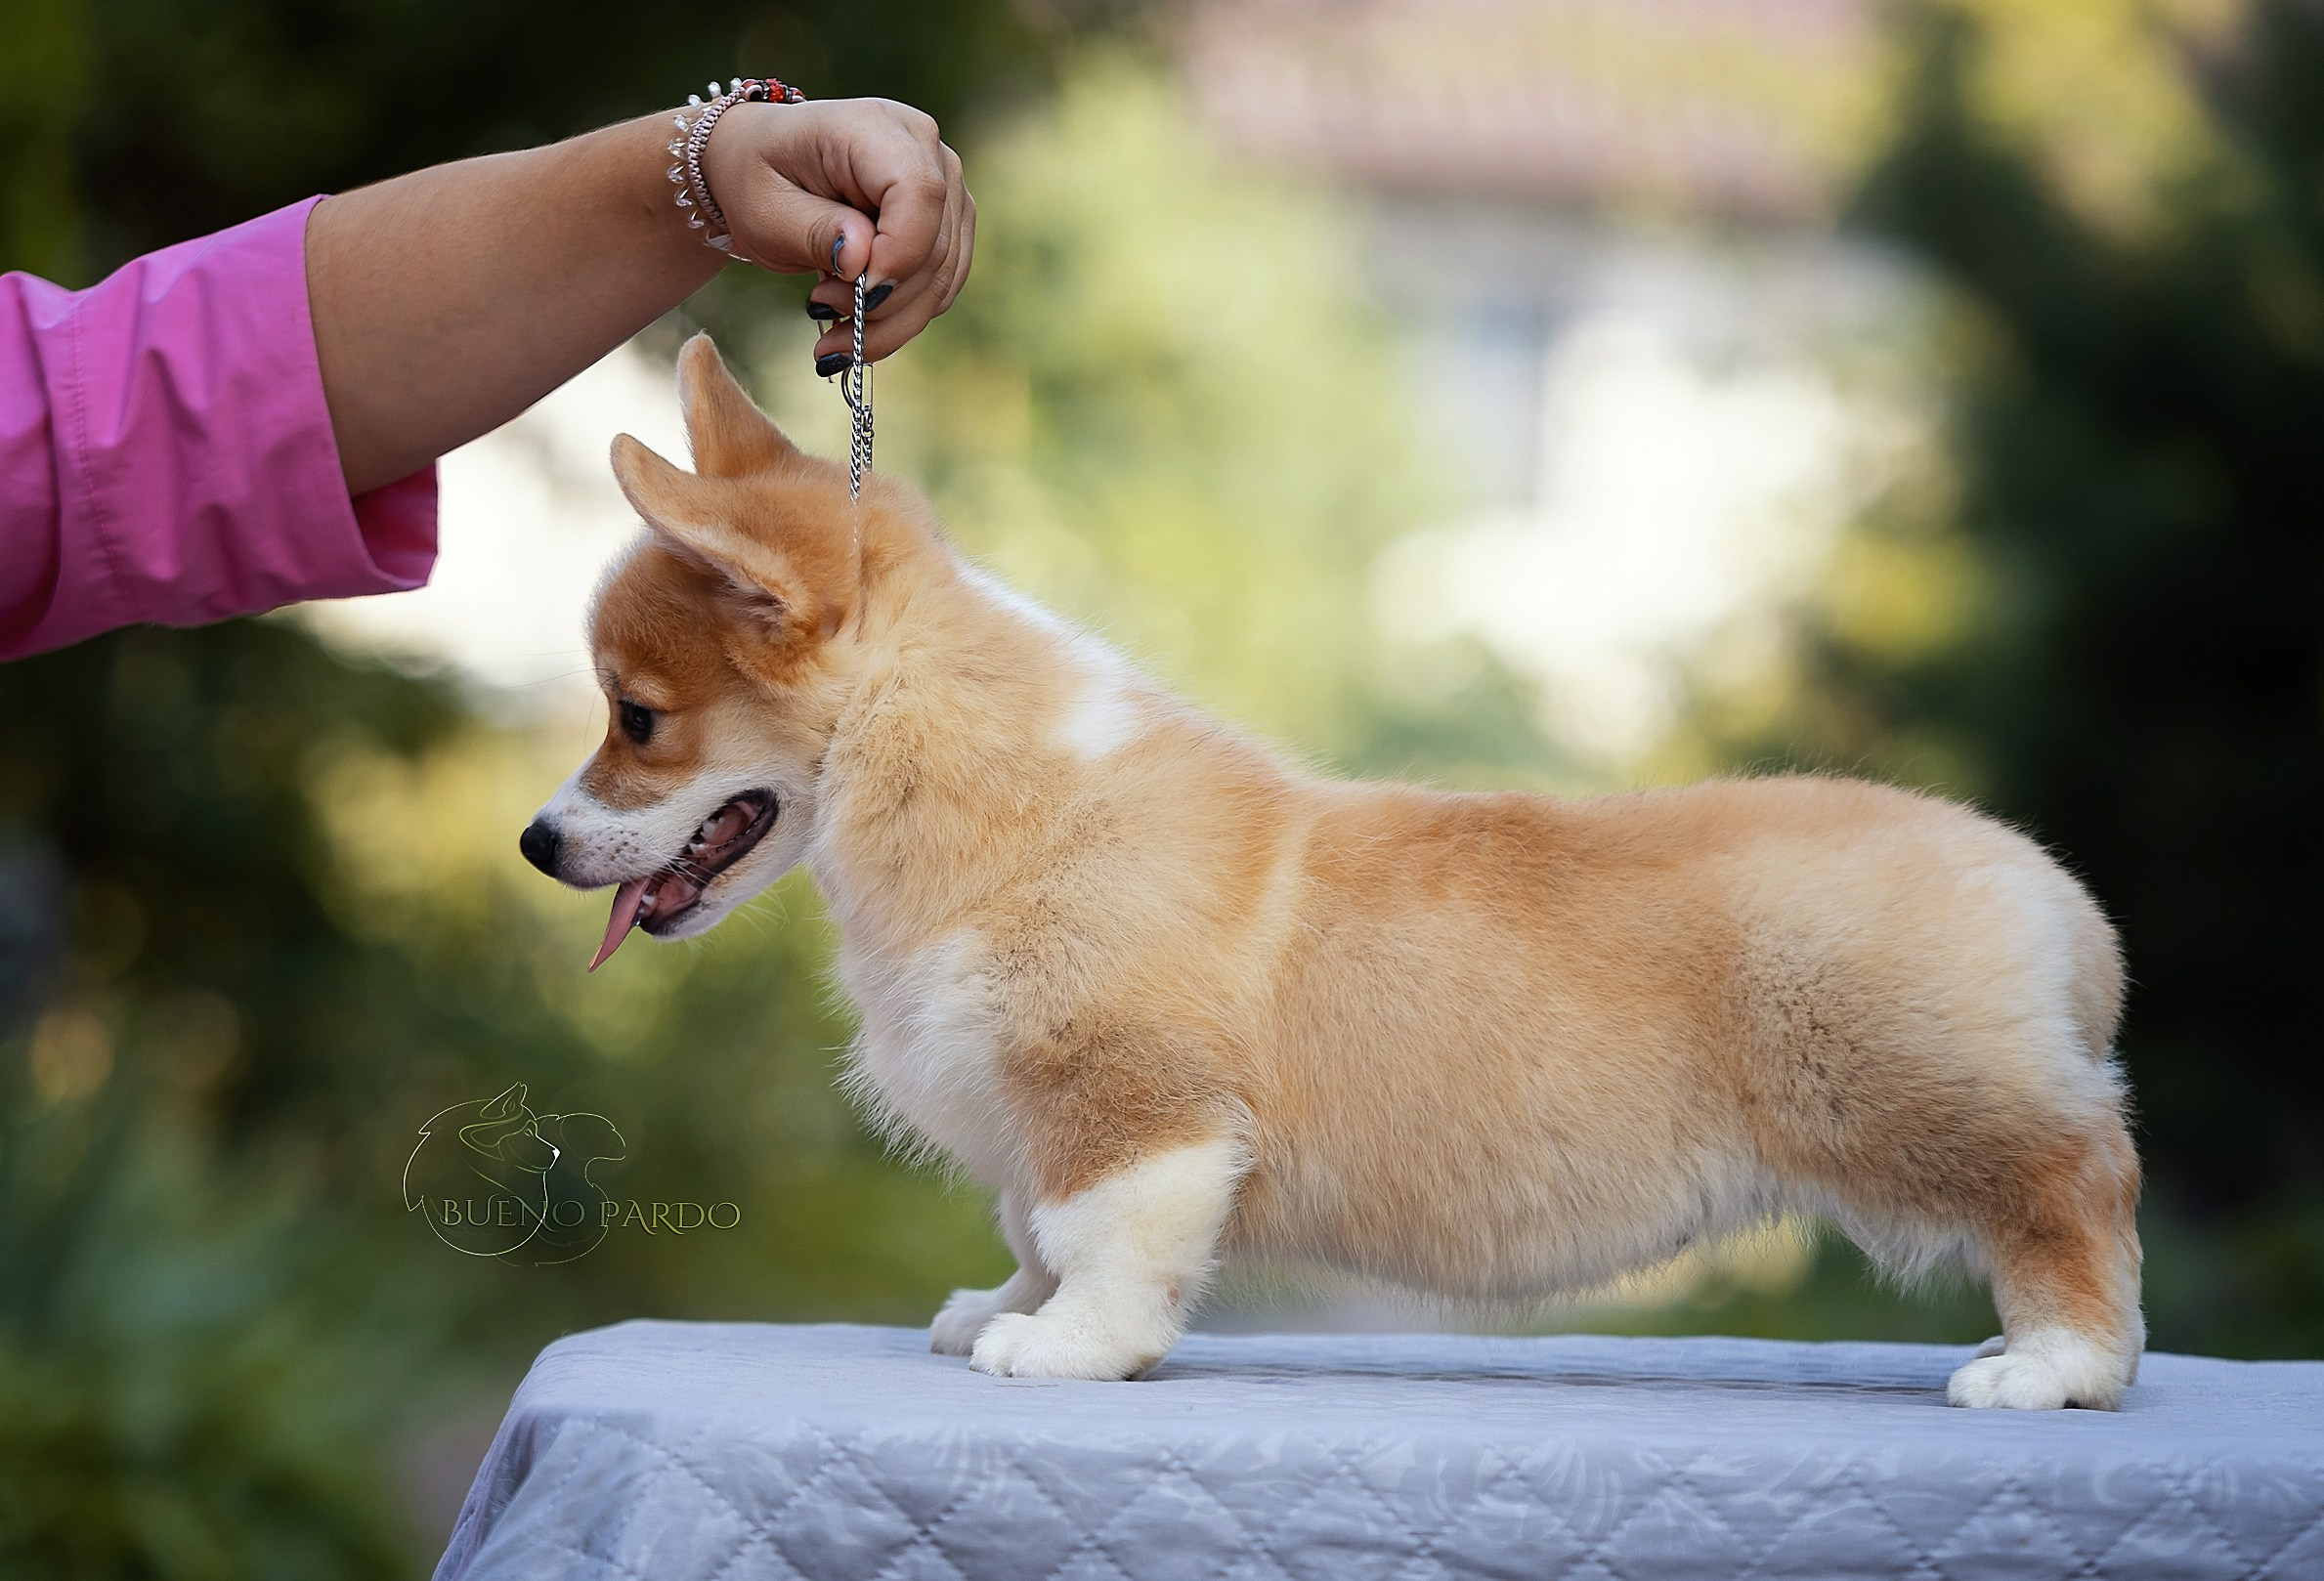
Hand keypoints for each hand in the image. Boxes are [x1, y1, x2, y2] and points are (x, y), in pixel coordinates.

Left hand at [699, 98, 974, 368]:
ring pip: (943, 275)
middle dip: (883, 300)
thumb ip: (815, 232)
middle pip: (936, 244)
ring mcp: (944, 184)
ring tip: (832, 326)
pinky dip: (900, 317)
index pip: (919, 191)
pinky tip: (854, 323)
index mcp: (873, 126)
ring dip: (890, 319)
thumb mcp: (765, 208)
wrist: (763, 164)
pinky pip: (940, 284)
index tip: (855, 291)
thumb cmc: (759, 177)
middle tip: (820, 309)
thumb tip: (864, 260)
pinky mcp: (947, 221)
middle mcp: (923, 147)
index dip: (899, 252)